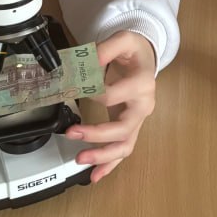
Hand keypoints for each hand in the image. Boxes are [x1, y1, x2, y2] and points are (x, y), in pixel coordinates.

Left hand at [65, 30, 156, 182]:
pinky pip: (122, 150)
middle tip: (71, 133)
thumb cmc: (134, 51)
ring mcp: (138, 119)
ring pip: (125, 145)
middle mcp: (144, 105)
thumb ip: (106, 48)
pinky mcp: (131, 128)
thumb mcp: (123, 40)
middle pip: (123, 129)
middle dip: (96, 135)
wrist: (145, 58)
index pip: (116, 95)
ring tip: (81, 159)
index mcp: (143, 83)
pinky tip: (95, 176)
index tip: (76, 88)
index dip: (94, 94)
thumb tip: (87, 60)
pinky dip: (109, 165)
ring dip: (103, 156)